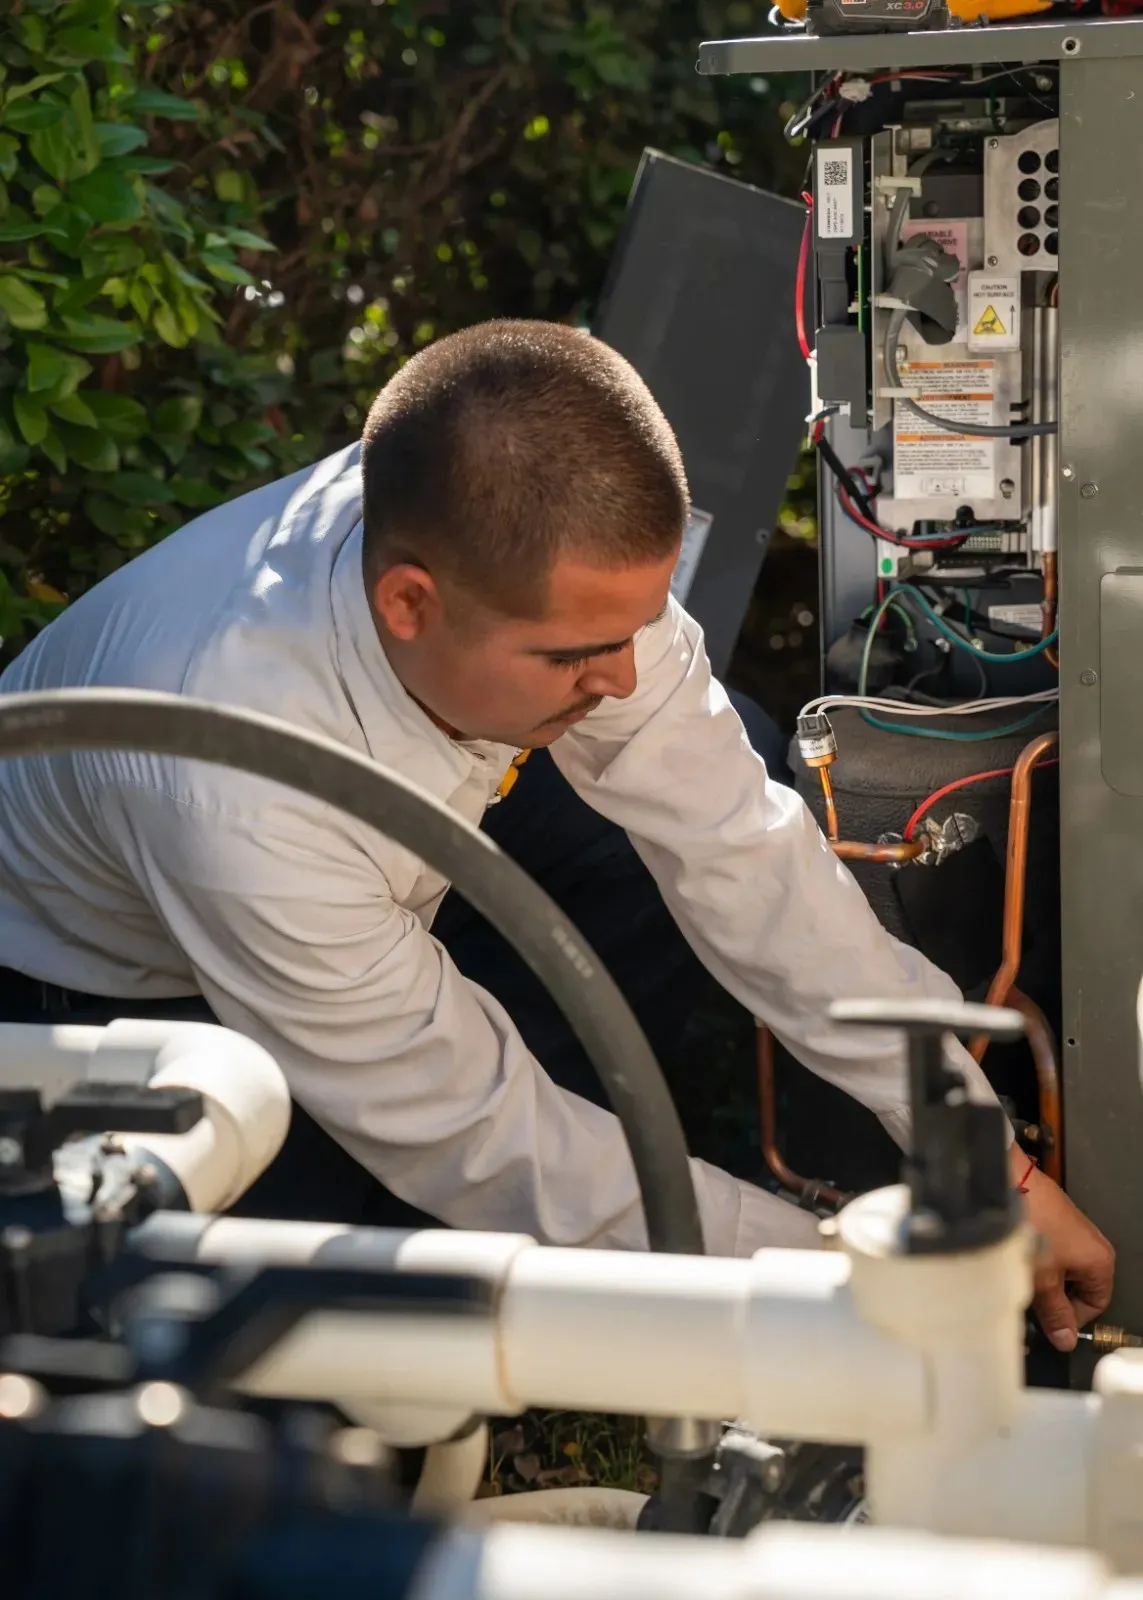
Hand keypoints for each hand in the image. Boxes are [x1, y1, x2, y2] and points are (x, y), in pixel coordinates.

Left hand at [1017, 1156, 1114, 1350]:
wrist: (1005, 1181)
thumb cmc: (1030, 1223)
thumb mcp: (1042, 1280)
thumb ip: (1055, 1313)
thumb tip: (1065, 1338)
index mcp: (1099, 1261)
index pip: (1096, 1306)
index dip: (1071, 1319)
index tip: (1048, 1324)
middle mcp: (1088, 1244)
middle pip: (1075, 1289)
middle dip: (1051, 1299)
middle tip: (1029, 1302)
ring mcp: (1067, 1231)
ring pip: (1056, 1271)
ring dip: (1037, 1279)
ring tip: (1017, 1277)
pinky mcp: (1046, 1220)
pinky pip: (1043, 1252)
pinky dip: (1029, 1260)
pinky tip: (1012, 1258)